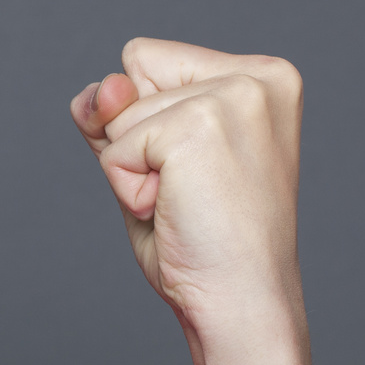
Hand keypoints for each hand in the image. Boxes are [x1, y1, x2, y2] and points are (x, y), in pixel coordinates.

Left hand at [70, 38, 303, 329]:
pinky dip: (128, 189)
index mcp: (261, 77)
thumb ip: (117, 113)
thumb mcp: (152, 162)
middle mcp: (256, 78)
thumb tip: (102, 90)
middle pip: (129, 80)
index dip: (142, 118)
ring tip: (188, 205)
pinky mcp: (198, 126)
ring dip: (133, 172)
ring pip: (118, 115)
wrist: (240, 304)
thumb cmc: (204, 243)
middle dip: (137, 146)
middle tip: (191, 195)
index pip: (145, 61)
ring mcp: (232, 98)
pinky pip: (114, 149)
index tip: (195, 170)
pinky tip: (175, 211)